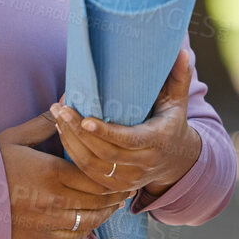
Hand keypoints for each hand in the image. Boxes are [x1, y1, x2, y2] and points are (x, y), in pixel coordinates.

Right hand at [0, 112, 137, 238]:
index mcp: (52, 172)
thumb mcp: (17, 137)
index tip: (121, 169)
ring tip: (114, 203)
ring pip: (93, 219)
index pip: (97, 175)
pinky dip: (90, 227)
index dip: (112, 174)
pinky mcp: (44, 237)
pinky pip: (77, 235)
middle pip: (100, 199)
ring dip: (107, 211)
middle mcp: (57, 199)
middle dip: (115, 193)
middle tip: (125, 187)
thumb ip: (47, 122)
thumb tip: (67, 100)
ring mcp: (51, 221)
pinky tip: (92, 219)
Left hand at [49, 49, 200, 202]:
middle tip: (60, 109)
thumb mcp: (177, 101)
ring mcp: (130, 179)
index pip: (129, 140)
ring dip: (71, 143)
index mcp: (158, 141)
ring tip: (57, 118)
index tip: (85, 118)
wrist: (177, 161)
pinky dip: (73, 156)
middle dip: (79, 133)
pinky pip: (89, 176)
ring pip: (93, 166)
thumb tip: (182, 52)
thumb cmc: (171, 123)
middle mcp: (144, 164)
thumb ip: (178, 77)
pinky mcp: (117, 187)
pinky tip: (62, 134)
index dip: (106, 132)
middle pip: (105, 154)